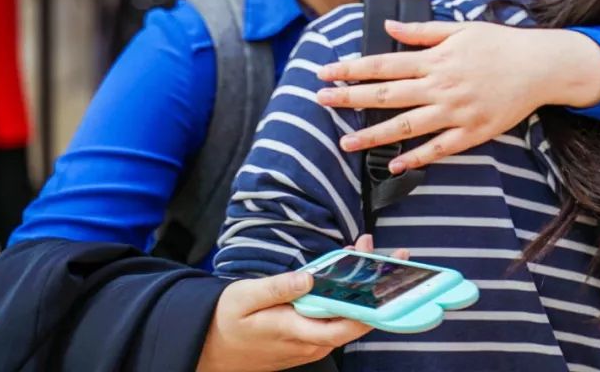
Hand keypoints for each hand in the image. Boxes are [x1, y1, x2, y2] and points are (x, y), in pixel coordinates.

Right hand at [197, 235, 406, 371]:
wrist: (210, 347)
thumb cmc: (226, 321)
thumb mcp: (245, 298)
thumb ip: (278, 288)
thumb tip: (308, 279)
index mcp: (296, 331)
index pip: (344, 325)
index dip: (371, 306)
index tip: (387, 280)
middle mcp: (310, 343)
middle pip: (354, 318)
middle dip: (376, 286)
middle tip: (389, 254)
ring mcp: (311, 344)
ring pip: (347, 317)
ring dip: (362, 287)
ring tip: (369, 252)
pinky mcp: (309, 339)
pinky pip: (335, 318)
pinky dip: (346, 294)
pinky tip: (349, 270)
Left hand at [316, 20, 599, 172]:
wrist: (540, 67)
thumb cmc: (500, 45)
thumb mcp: (460, 29)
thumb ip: (422, 32)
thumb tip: (388, 28)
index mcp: (436, 59)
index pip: (384, 64)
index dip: (352, 69)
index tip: (326, 72)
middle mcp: (441, 86)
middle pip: (387, 94)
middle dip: (350, 99)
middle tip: (319, 102)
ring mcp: (456, 112)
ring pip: (406, 126)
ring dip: (373, 135)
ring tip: (345, 143)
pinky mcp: (473, 132)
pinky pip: (439, 149)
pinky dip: (416, 158)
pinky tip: (394, 164)